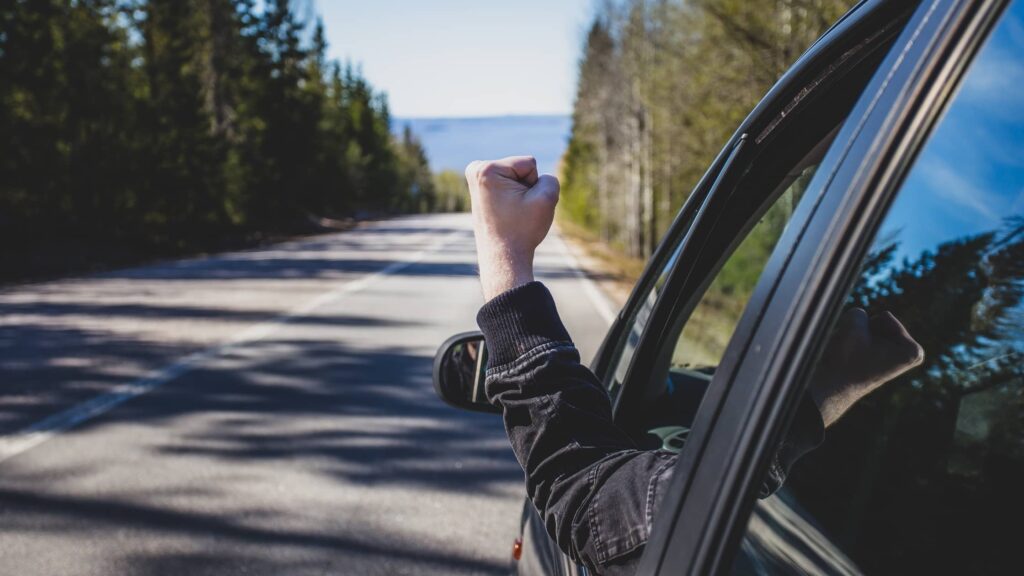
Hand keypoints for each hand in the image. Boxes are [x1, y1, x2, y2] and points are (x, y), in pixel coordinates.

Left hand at [465, 156, 559, 300]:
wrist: (503, 258)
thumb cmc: (522, 230)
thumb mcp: (547, 199)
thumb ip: (550, 178)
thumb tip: (537, 179)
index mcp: (487, 169)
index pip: (530, 164)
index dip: (533, 185)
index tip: (520, 206)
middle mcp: (476, 170)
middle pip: (522, 168)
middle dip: (526, 188)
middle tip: (515, 212)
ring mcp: (476, 180)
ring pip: (517, 177)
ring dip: (520, 194)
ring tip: (510, 214)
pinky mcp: (481, 190)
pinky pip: (509, 185)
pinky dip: (512, 197)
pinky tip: (505, 213)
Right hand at [810, 308, 923, 426]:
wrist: (832, 386)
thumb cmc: (845, 359)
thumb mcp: (853, 324)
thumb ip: (861, 312)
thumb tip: (860, 319)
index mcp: (912, 350)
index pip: (885, 317)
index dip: (867, 329)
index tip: (862, 351)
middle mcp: (911, 354)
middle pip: (882, 321)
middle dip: (864, 332)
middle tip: (856, 354)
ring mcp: (898, 356)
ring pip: (873, 327)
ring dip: (859, 337)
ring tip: (854, 356)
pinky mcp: (885, 357)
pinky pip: (869, 335)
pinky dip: (858, 342)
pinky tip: (855, 358)